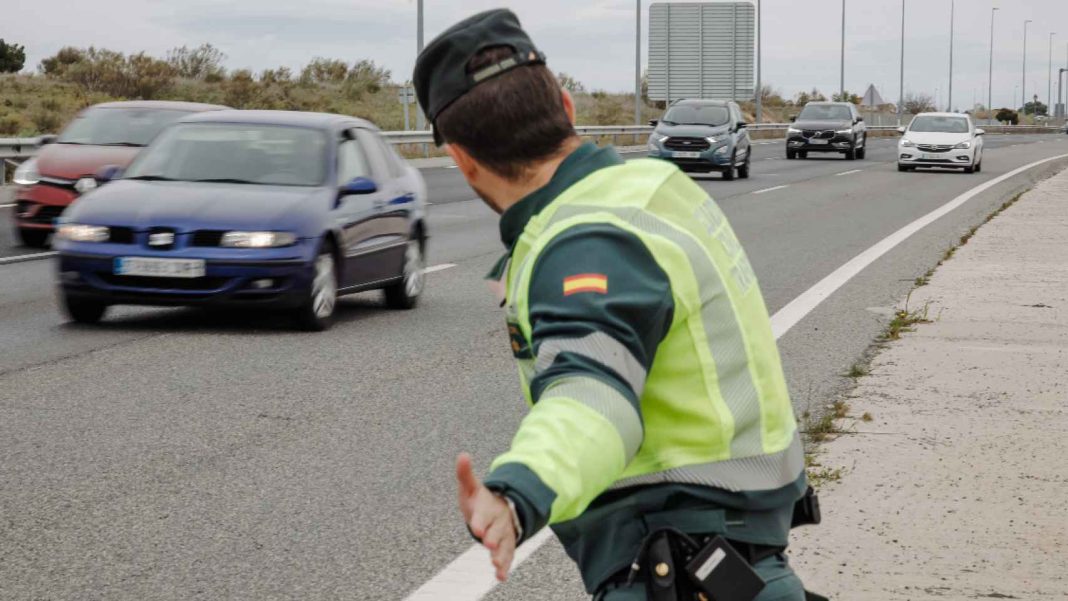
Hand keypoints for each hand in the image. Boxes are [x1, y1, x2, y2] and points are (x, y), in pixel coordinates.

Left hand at [456, 453, 516, 581]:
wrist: (502, 508)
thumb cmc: (481, 500)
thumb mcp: (472, 487)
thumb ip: (465, 474)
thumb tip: (462, 455)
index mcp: (488, 507)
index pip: (484, 514)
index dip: (480, 520)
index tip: (476, 527)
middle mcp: (499, 521)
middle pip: (496, 530)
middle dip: (493, 537)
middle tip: (488, 543)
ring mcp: (504, 534)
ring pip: (504, 544)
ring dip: (500, 554)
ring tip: (496, 564)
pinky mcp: (507, 545)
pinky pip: (508, 555)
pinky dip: (505, 566)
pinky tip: (500, 576)